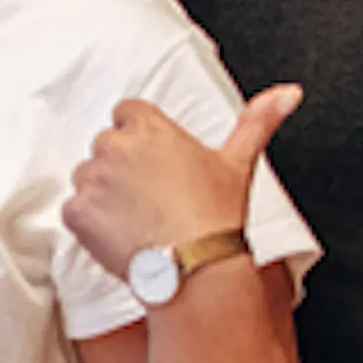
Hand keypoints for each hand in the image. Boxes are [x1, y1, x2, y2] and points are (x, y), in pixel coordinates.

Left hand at [66, 85, 299, 285]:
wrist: (197, 269)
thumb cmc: (218, 218)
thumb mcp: (238, 163)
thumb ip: (258, 121)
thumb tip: (288, 92)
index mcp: (148, 127)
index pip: (126, 114)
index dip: (140, 139)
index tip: (155, 163)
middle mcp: (114, 146)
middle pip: (105, 146)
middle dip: (121, 167)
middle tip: (150, 196)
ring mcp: (92, 179)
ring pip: (87, 177)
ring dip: (103, 194)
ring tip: (138, 218)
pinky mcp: (76, 211)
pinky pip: (73, 210)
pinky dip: (90, 223)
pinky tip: (121, 235)